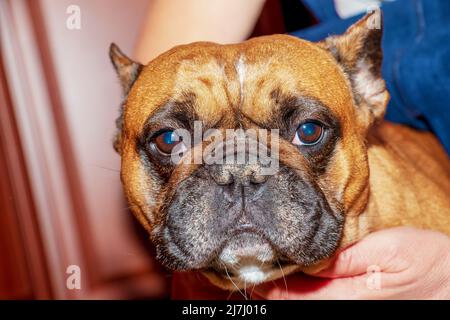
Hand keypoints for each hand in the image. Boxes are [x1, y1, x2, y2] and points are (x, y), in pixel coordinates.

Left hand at [253, 227, 449, 298]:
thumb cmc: (426, 262)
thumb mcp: (385, 251)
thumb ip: (344, 259)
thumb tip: (306, 259)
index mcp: (347, 298)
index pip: (294, 298)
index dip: (268, 285)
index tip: (250, 269)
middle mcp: (345, 307)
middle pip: (297, 304)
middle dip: (271, 288)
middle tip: (251, 267)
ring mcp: (350, 306)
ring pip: (307, 303)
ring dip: (284, 290)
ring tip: (265, 270)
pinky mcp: (355, 302)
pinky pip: (321, 299)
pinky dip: (301, 290)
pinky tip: (294, 277)